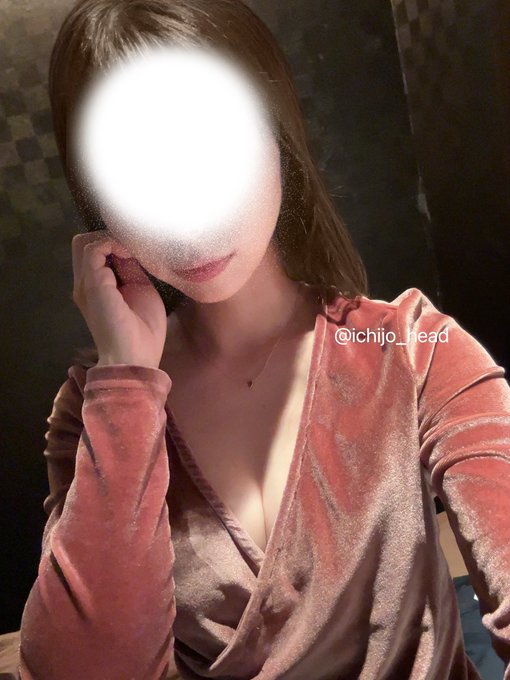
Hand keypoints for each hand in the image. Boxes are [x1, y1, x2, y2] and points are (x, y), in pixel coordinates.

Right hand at [71, 231, 166, 368]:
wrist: (134, 358)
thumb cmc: (143, 332)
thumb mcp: (140, 292)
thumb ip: (132, 271)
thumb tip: (129, 251)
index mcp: (96, 290)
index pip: (93, 254)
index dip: (114, 246)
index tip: (136, 252)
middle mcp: (84, 285)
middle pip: (82, 244)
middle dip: (108, 239)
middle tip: (131, 249)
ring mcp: (85, 284)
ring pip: (84, 242)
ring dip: (111, 241)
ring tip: (132, 252)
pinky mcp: (92, 284)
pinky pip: (94, 249)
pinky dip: (113, 244)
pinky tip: (130, 255)